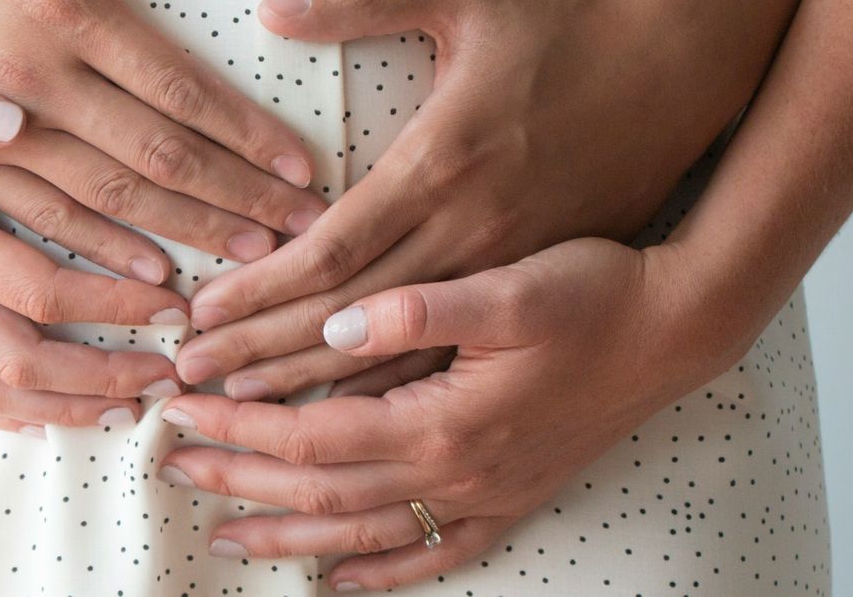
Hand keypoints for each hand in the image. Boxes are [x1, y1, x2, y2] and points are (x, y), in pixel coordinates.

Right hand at [0, 44, 189, 434]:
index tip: (172, 302)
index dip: (111, 305)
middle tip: (168, 374)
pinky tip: (40, 416)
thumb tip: (15, 113)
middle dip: (101, 378)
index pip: (36, 289)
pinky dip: (0, 412)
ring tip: (123, 410)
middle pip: (20, 363)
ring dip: (59, 409)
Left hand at [153, 238, 749, 589]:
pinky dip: (382, 573)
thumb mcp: (507, 285)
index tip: (182, 407)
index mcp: (442, 420)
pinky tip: (340, 579)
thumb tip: (336, 326)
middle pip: (321, 490)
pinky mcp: (513, 499)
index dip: (239, 424)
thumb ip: (417, 309)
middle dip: (241, 477)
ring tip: (226, 533)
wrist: (680, 328)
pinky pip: (435, 553)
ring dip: (289, 532)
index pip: (310, 433)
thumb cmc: (595, 293)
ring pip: (364, 533)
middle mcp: (457, 473)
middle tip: (172, 464)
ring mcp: (486, 495)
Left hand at [173, 0, 805, 397]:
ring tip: (239, 411)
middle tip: (188, 379)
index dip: (257, 291)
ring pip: (396, 358)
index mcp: (443, 168)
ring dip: (313, 388)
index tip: (198, 316)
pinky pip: (452, 363)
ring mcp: (507, 272)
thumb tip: (273, 8)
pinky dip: (391, 395)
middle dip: (260, 354)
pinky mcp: (534, 288)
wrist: (687, 73)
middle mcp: (471, 234)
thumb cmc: (571, 25)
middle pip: (346, 321)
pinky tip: (341, 421)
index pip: (329, 253)